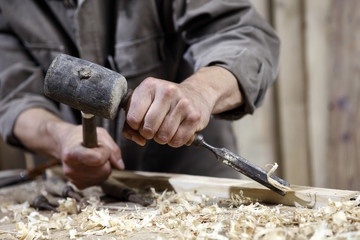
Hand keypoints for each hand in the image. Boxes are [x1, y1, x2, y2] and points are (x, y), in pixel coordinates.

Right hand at [14, 108, 124, 188]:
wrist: (67, 144)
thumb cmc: (83, 137)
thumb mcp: (100, 134)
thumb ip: (113, 148)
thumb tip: (120, 166)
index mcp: (71, 153)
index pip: (98, 159)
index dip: (105, 151)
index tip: (100, 145)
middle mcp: (70, 169)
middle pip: (104, 170)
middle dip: (106, 160)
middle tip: (97, 151)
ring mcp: (74, 179)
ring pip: (103, 177)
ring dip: (104, 167)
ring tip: (93, 158)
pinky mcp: (79, 185)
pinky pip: (100, 181)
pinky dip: (100, 173)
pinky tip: (91, 166)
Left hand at [122, 66, 241, 146]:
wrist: (196, 94)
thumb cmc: (164, 102)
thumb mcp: (144, 103)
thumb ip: (130, 123)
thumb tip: (138, 139)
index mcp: (149, 86)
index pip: (132, 118)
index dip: (135, 127)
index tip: (141, 122)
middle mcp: (167, 91)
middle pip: (148, 128)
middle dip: (148, 134)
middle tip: (154, 127)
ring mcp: (183, 103)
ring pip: (163, 136)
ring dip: (162, 138)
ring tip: (166, 128)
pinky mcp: (194, 116)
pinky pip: (177, 140)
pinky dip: (174, 141)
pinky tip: (177, 130)